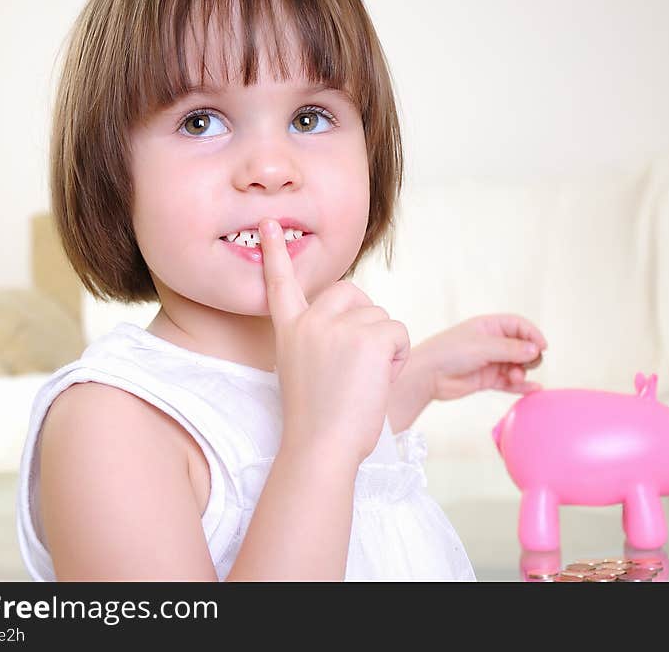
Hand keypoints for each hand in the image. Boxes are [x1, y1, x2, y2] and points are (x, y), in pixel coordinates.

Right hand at [259, 219, 410, 464]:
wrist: (321, 447)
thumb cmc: (318, 421)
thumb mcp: (305, 369)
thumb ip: (322, 339)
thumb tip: (357, 322)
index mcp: (290, 330)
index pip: (280, 283)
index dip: (276, 252)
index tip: (269, 222)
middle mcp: (311, 321)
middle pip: (352, 293)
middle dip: (365, 319)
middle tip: (358, 362)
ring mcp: (339, 326)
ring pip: (381, 317)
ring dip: (384, 347)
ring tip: (363, 380)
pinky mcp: (369, 336)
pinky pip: (399, 332)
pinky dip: (399, 357)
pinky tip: (379, 380)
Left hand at [418, 314, 547, 401]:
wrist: (427, 375)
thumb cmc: (449, 353)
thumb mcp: (482, 346)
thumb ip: (510, 349)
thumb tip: (535, 350)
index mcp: (488, 326)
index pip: (519, 325)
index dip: (533, 334)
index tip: (542, 347)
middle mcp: (491, 342)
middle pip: (522, 346)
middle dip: (528, 356)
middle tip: (527, 364)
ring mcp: (490, 361)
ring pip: (517, 365)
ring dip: (521, 372)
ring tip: (514, 377)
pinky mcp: (487, 379)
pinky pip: (510, 382)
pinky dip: (521, 386)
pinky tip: (533, 389)